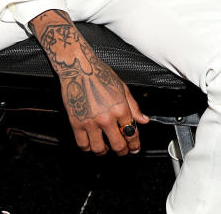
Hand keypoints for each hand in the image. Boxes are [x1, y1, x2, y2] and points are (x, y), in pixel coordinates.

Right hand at [31, 12, 148, 155]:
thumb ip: (134, 107)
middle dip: (123, 151)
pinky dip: (88, 148)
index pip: (132, 133)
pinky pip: (83, 144)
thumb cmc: (100, 74)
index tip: (135, 148)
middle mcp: (106, 117)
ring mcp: (91, 122)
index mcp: (120, 108)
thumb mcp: (122, 88)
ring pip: (99, 149)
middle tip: (123, 151)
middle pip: (118, 145)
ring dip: (104, 151)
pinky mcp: (76, 123)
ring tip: (106, 148)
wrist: (79, 68)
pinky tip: (91, 144)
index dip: (135, 145)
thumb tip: (144, 120)